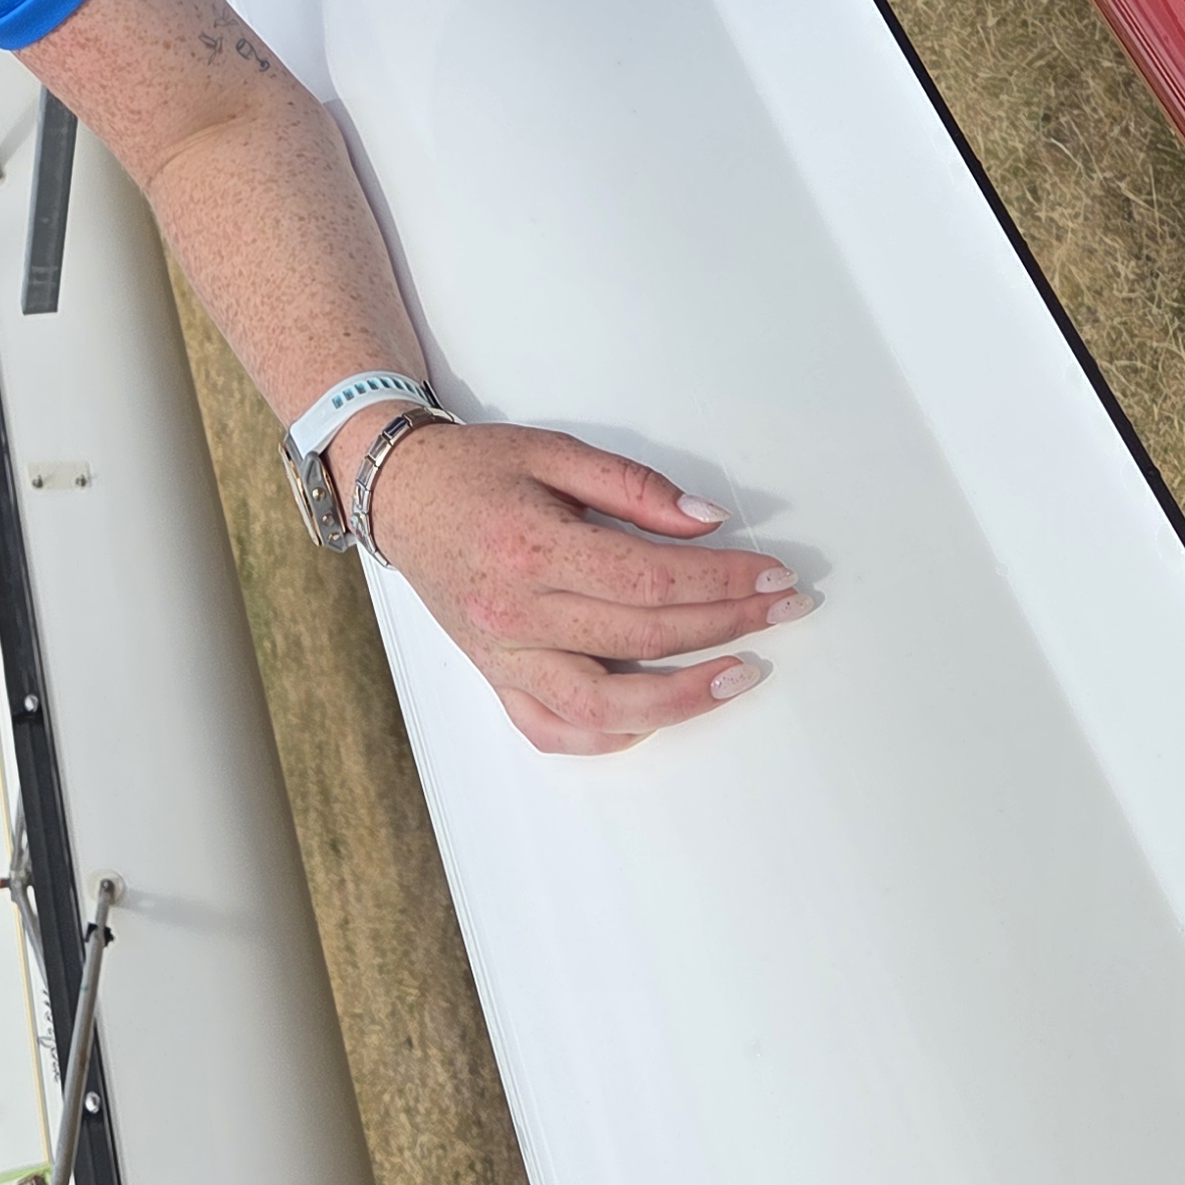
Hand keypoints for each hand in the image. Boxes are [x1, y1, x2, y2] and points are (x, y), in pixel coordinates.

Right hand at [347, 418, 809, 754]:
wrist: (399, 497)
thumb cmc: (476, 470)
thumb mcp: (554, 451)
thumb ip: (633, 487)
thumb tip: (707, 523)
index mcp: (532, 549)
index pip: (651, 579)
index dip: (723, 582)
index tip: (774, 575)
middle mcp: (517, 615)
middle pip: (643, 636)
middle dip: (728, 624)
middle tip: (784, 610)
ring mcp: (504, 658)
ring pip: (604, 705)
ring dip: (683, 697)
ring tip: (739, 675)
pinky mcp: (495, 680)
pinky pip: (555, 730)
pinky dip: (610, 733)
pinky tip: (656, 714)